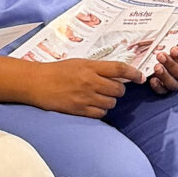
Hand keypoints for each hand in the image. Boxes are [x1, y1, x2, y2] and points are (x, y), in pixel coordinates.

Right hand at [18, 58, 135, 117]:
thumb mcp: (79, 63)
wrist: (36, 82)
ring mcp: (85, 97)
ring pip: (111, 103)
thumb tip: (117, 73)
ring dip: (110, 101)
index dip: (134, 73)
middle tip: (112, 88)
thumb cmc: (57, 71)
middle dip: (119, 90)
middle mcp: (90, 81)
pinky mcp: (79, 110)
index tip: (141, 77)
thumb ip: (97, 68)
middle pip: (118, 89)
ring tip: (100, 97)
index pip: (119, 69)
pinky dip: (101, 111)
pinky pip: (100, 114)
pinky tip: (94, 106)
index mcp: (90, 66)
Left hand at [149, 35, 177, 94]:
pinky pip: (162, 90)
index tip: (173, 49)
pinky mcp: (162, 87)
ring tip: (156, 67)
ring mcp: (174, 81)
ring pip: (173, 84)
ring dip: (165, 76)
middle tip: (160, 56)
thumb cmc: (168, 42)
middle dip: (171, 64)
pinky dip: (157, 86)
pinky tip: (153, 79)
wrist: (151, 47)